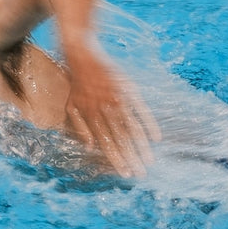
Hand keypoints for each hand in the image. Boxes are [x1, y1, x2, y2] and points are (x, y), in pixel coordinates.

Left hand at [61, 39, 160, 177]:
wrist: (82, 53)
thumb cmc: (76, 83)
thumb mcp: (71, 105)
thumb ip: (78, 126)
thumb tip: (89, 146)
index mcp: (91, 115)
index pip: (105, 143)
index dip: (116, 159)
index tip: (125, 173)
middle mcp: (104, 109)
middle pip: (120, 139)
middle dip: (131, 158)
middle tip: (141, 174)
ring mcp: (117, 98)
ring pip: (131, 127)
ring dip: (141, 146)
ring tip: (150, 161)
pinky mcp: (128, 88)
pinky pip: (141, 109)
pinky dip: (149, 123)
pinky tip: (156, 137)